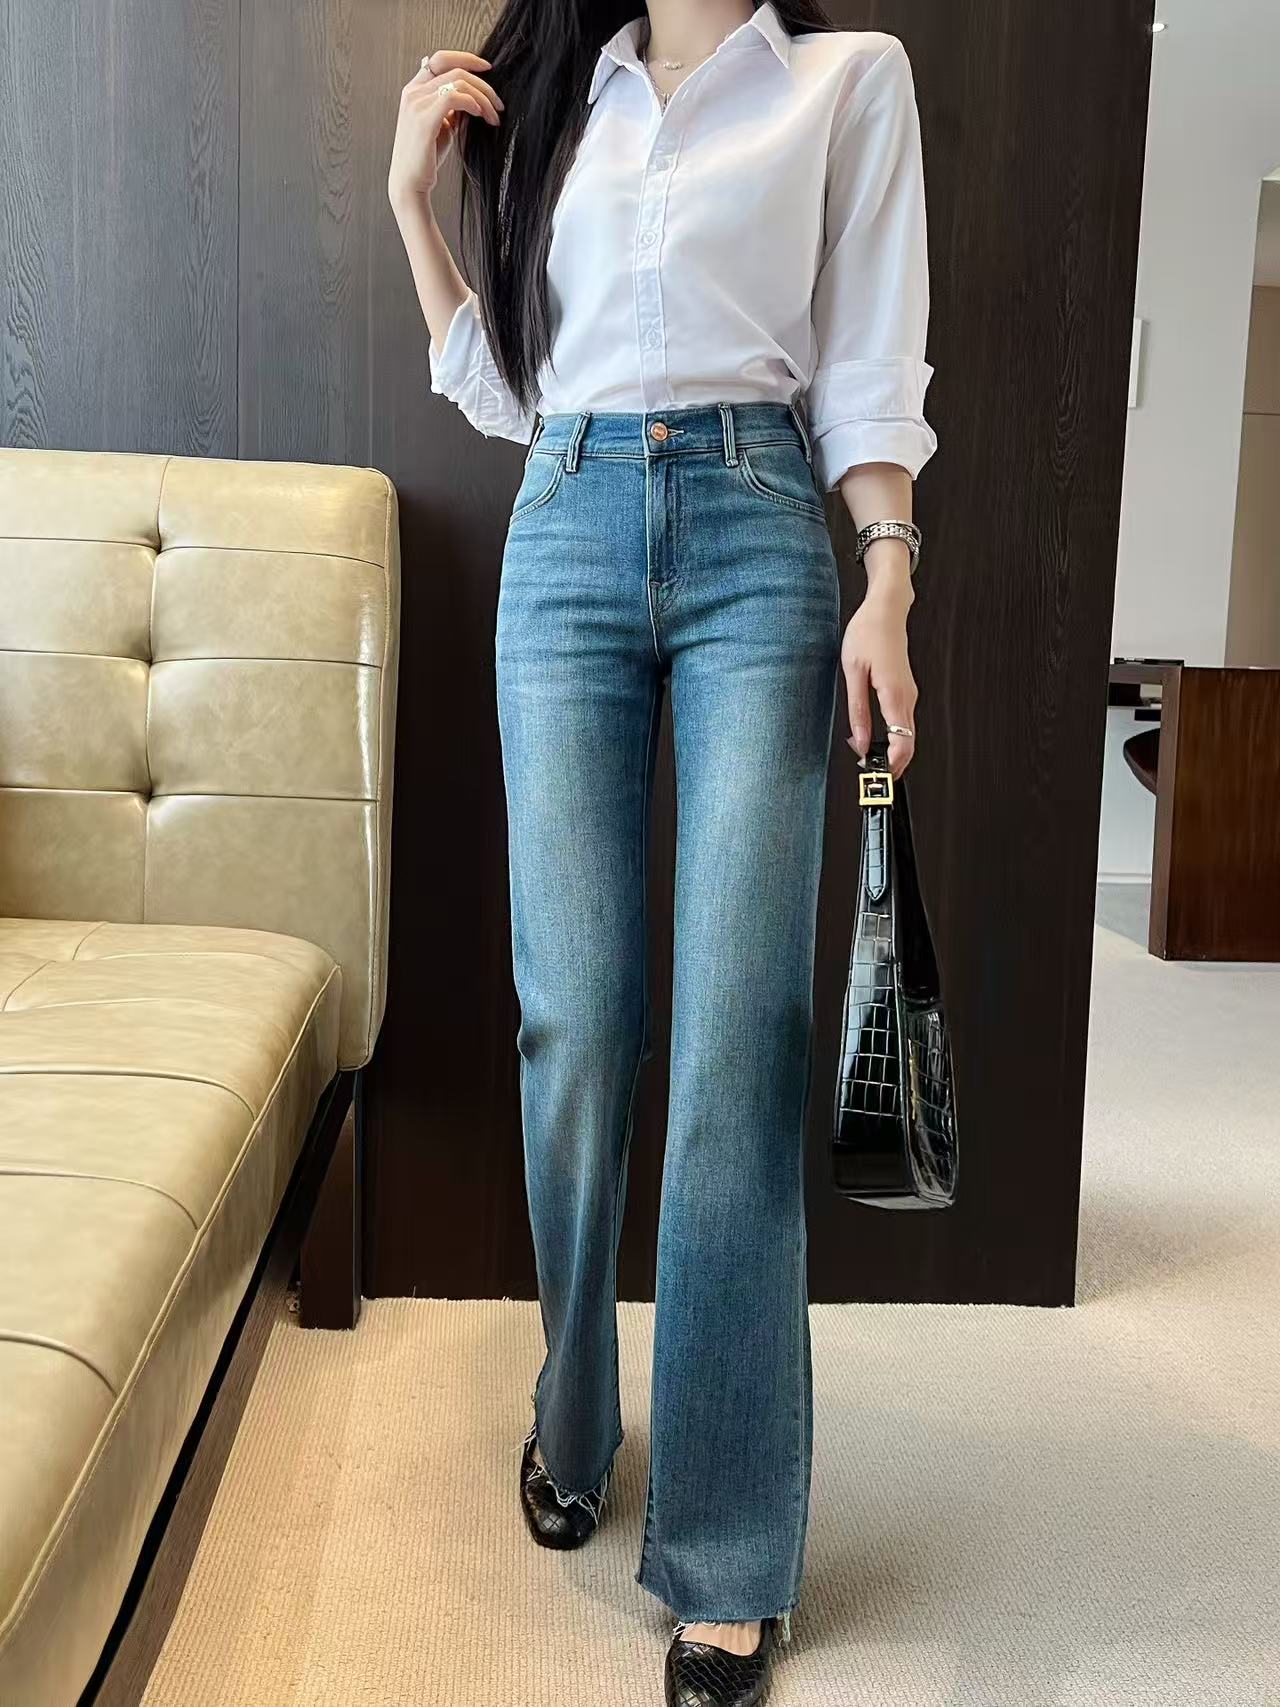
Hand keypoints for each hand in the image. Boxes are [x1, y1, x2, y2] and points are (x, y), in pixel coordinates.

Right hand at [388, 50, 503, 208]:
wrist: (410, 183)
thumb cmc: (426, 158)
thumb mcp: (443, 127)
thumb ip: (454, 109)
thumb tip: (475, 98)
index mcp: (414, 90)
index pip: (441, 59)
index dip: (466, 58)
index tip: (488, 69)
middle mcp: (413, 92)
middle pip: (454, 68)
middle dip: (483, 84)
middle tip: (498, 104)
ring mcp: (416, 103)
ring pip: (458, 82)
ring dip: (483, 97)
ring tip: (493, 117)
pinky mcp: (424, 119)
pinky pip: (455, 98)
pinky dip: (473, 103)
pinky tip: (480, 116)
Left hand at [841, 586, 917, 777]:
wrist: (886, 609)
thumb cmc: (868, 633)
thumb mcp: (853, 671)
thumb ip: (857, 709)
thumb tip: (858, 740)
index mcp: (894, 694)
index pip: (901, 743)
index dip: (891, 765)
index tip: (876, 777)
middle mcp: (907, 697)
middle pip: (908, 743)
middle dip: (892, 764)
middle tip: (869, 776)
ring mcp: (909, 694)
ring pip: (906, 734)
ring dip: (892, 750)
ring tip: (868, 760)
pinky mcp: (905, 690)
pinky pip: (903, 721)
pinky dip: (893, 736)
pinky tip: (876, 740)